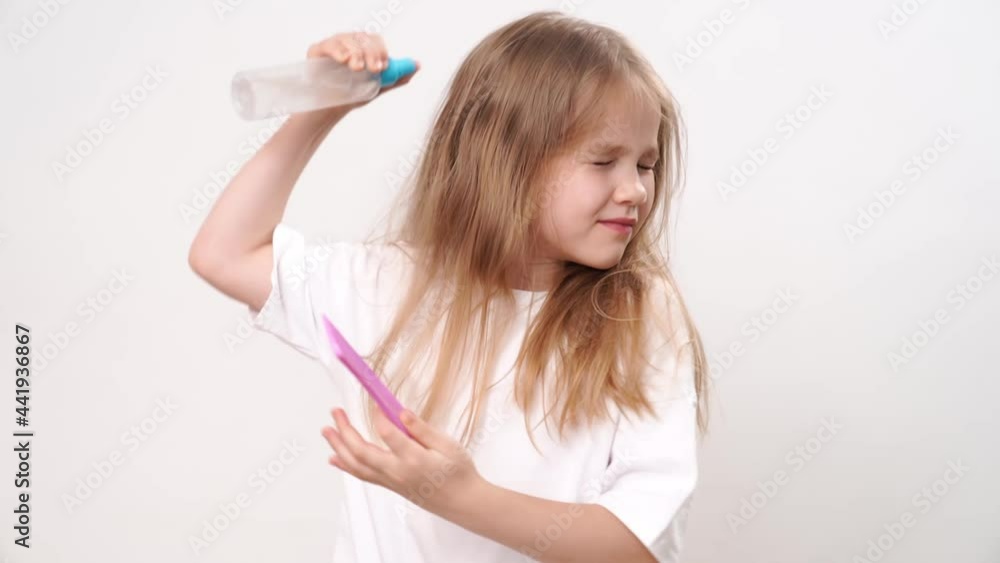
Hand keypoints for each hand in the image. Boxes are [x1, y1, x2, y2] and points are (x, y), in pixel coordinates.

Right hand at [306, 31, 419, 111]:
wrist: (330, 109)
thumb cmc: (352, 95)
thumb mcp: (378, 87)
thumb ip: (397, 76)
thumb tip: (417, 65)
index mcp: (363, 48)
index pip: (374, 40)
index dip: (380, 51)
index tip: (382, 66)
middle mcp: (348, 43)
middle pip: (361, 38)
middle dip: (370, 52)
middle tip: (374, 69)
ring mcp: (332, 46)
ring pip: (346, 40)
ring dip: (355, 53)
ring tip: (357, 68)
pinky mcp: (316, 52)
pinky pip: (327, 45)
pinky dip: (336, 50)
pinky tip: (343, 59)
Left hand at [321, 406, 483, 516]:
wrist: (462, 502)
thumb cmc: (459, 472)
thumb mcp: (448, 445)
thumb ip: (422, 429)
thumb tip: (401, 413)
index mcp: (414, 460)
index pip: (387, 434)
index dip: (378, 415)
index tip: (375, 400)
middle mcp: (397, 473)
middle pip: (362, 452)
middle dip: (345, 431)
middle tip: (335, 412)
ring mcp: (391, 481)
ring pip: (357, 465)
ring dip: (339, 447)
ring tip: (326, 431)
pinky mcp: (390, 486)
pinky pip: (362, 475)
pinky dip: (346, 465)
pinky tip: (335, 457)